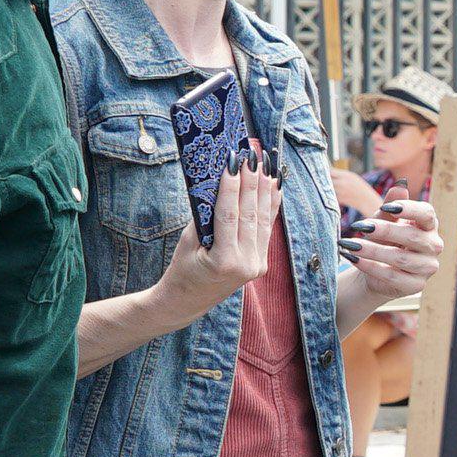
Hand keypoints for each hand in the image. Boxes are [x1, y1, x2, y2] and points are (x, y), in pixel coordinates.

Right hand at [153, 148, 281, 320]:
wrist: (188, 301)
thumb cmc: (182, 269)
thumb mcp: (188, 242)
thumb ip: (204, 217)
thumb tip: (218, 183)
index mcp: (224, 261)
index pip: (230, 217)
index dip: (232, 188)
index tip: (232, 162)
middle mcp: (246, 264)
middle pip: (251, 215)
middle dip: (252, 181)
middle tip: (252, 155)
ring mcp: (257, 264)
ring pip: (263, 220)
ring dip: (265, 189)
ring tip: (266, 163)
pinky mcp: (261, 262)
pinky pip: (266, 229)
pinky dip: (270, 205)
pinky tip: (273, 185)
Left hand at [346, 198, 442, 298]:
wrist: (376, 269)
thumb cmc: (383, 239)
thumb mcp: (384, 220)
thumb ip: (392, 205)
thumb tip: (401, 184)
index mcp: (428, 225)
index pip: (427, 214)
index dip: (410, 209)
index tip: (389, 207)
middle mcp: (433, 246)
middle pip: (413, 237)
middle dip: (385, 231)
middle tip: (360, 226)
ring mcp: (427, 267)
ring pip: (401, 258)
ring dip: (373, 251)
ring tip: (350, 245)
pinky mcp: (416, 285)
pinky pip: (393, 276)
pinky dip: (370, 267)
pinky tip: (354, 259)